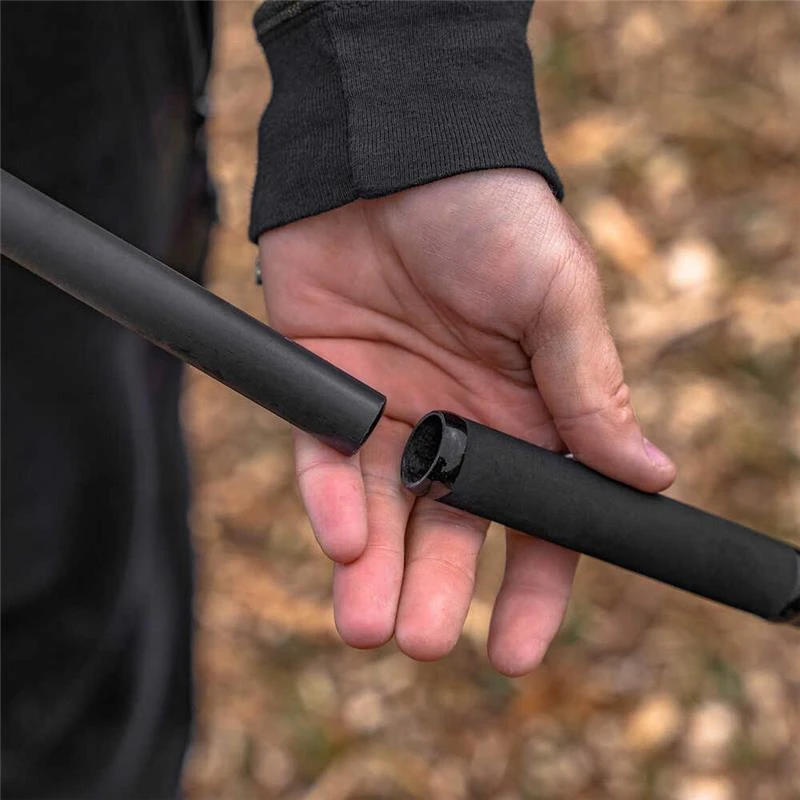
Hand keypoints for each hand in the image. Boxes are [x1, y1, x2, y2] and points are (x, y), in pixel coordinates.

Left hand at [258, 169, 674, 675]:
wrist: (393, 152)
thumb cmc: (488, 214)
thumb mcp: (556, 295)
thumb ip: (590, 387)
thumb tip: (652, 477)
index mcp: (527, 415)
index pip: (538, 522)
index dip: (532, 591)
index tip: (515, 653)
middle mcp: (459, 427)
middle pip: (452, 533)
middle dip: (437, 594)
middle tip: (421, 643)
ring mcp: (390, 414)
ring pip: (382, 516)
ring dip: (373, 576)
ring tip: (368, 631)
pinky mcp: (327, 392)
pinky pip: (323, 464)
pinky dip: (330, 505)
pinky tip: (343, 539)